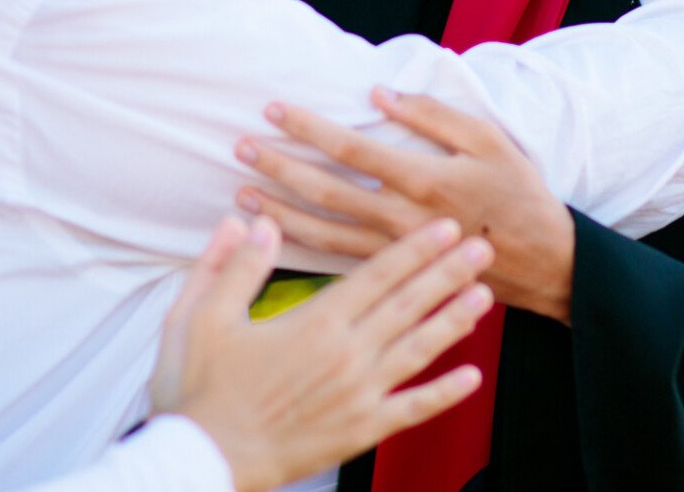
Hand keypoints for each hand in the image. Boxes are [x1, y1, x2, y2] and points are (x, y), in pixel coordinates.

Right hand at [150, 214, 494, 491]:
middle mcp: (346, 354)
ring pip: (419, 349)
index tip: (444, 227)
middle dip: (449, 273)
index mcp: (314, 322)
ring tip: (485, 296)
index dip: (415, 249)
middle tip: (484, 247)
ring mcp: (358, 395)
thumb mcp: (199, 315)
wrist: (203, 460)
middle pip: (409, 305)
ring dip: (454, 320)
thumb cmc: (198, 390)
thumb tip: (257, 223)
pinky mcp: (360, 431)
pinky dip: (445, 394)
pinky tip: (472, 378)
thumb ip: (233, 265)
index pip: (377, 275)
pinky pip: (412, 410)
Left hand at [233, 88, 575, 323]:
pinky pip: (338, 264)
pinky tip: (275, 237)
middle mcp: (401, 220)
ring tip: (241, 192)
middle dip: (279, 168)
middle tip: (240, 147)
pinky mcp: (395, 275)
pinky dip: (302, 250)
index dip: (309, 128)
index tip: (274, 109)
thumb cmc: (517, 192)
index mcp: (424, 180)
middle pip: (326, 193)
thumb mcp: (488, 139)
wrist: (544, 261)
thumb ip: (432, 115)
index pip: (351, 150)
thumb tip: (380, 93)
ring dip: (278, 213)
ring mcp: (395, 253)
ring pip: (323, 235)